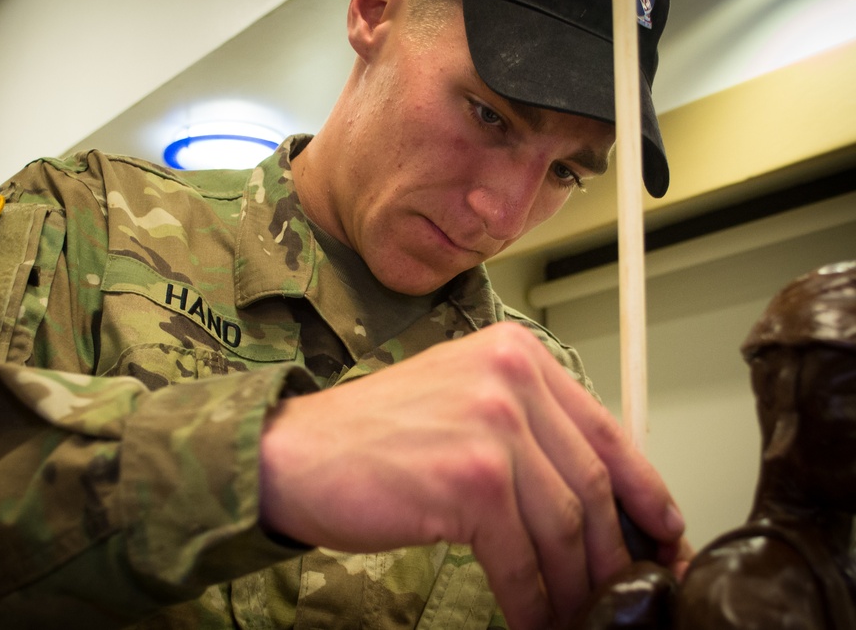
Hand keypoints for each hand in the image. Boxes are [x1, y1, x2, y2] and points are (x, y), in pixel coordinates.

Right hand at [260, 322, 684, 628]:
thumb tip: (594, 500)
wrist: (296, 455)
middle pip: (590, 485)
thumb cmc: (373, 436)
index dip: (644, 495)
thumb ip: (528, 432)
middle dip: (609, 554)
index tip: (662, 538)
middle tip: (618, 594)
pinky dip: (534, 601)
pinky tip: (533, 620)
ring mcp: (492, 426)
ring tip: (573, 617)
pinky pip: (522, 559)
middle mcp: (511, 378)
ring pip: (563, 527)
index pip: (605, 431)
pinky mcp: (470, 479)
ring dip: (572, 587)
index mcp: (516, 354)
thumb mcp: (463, 405)